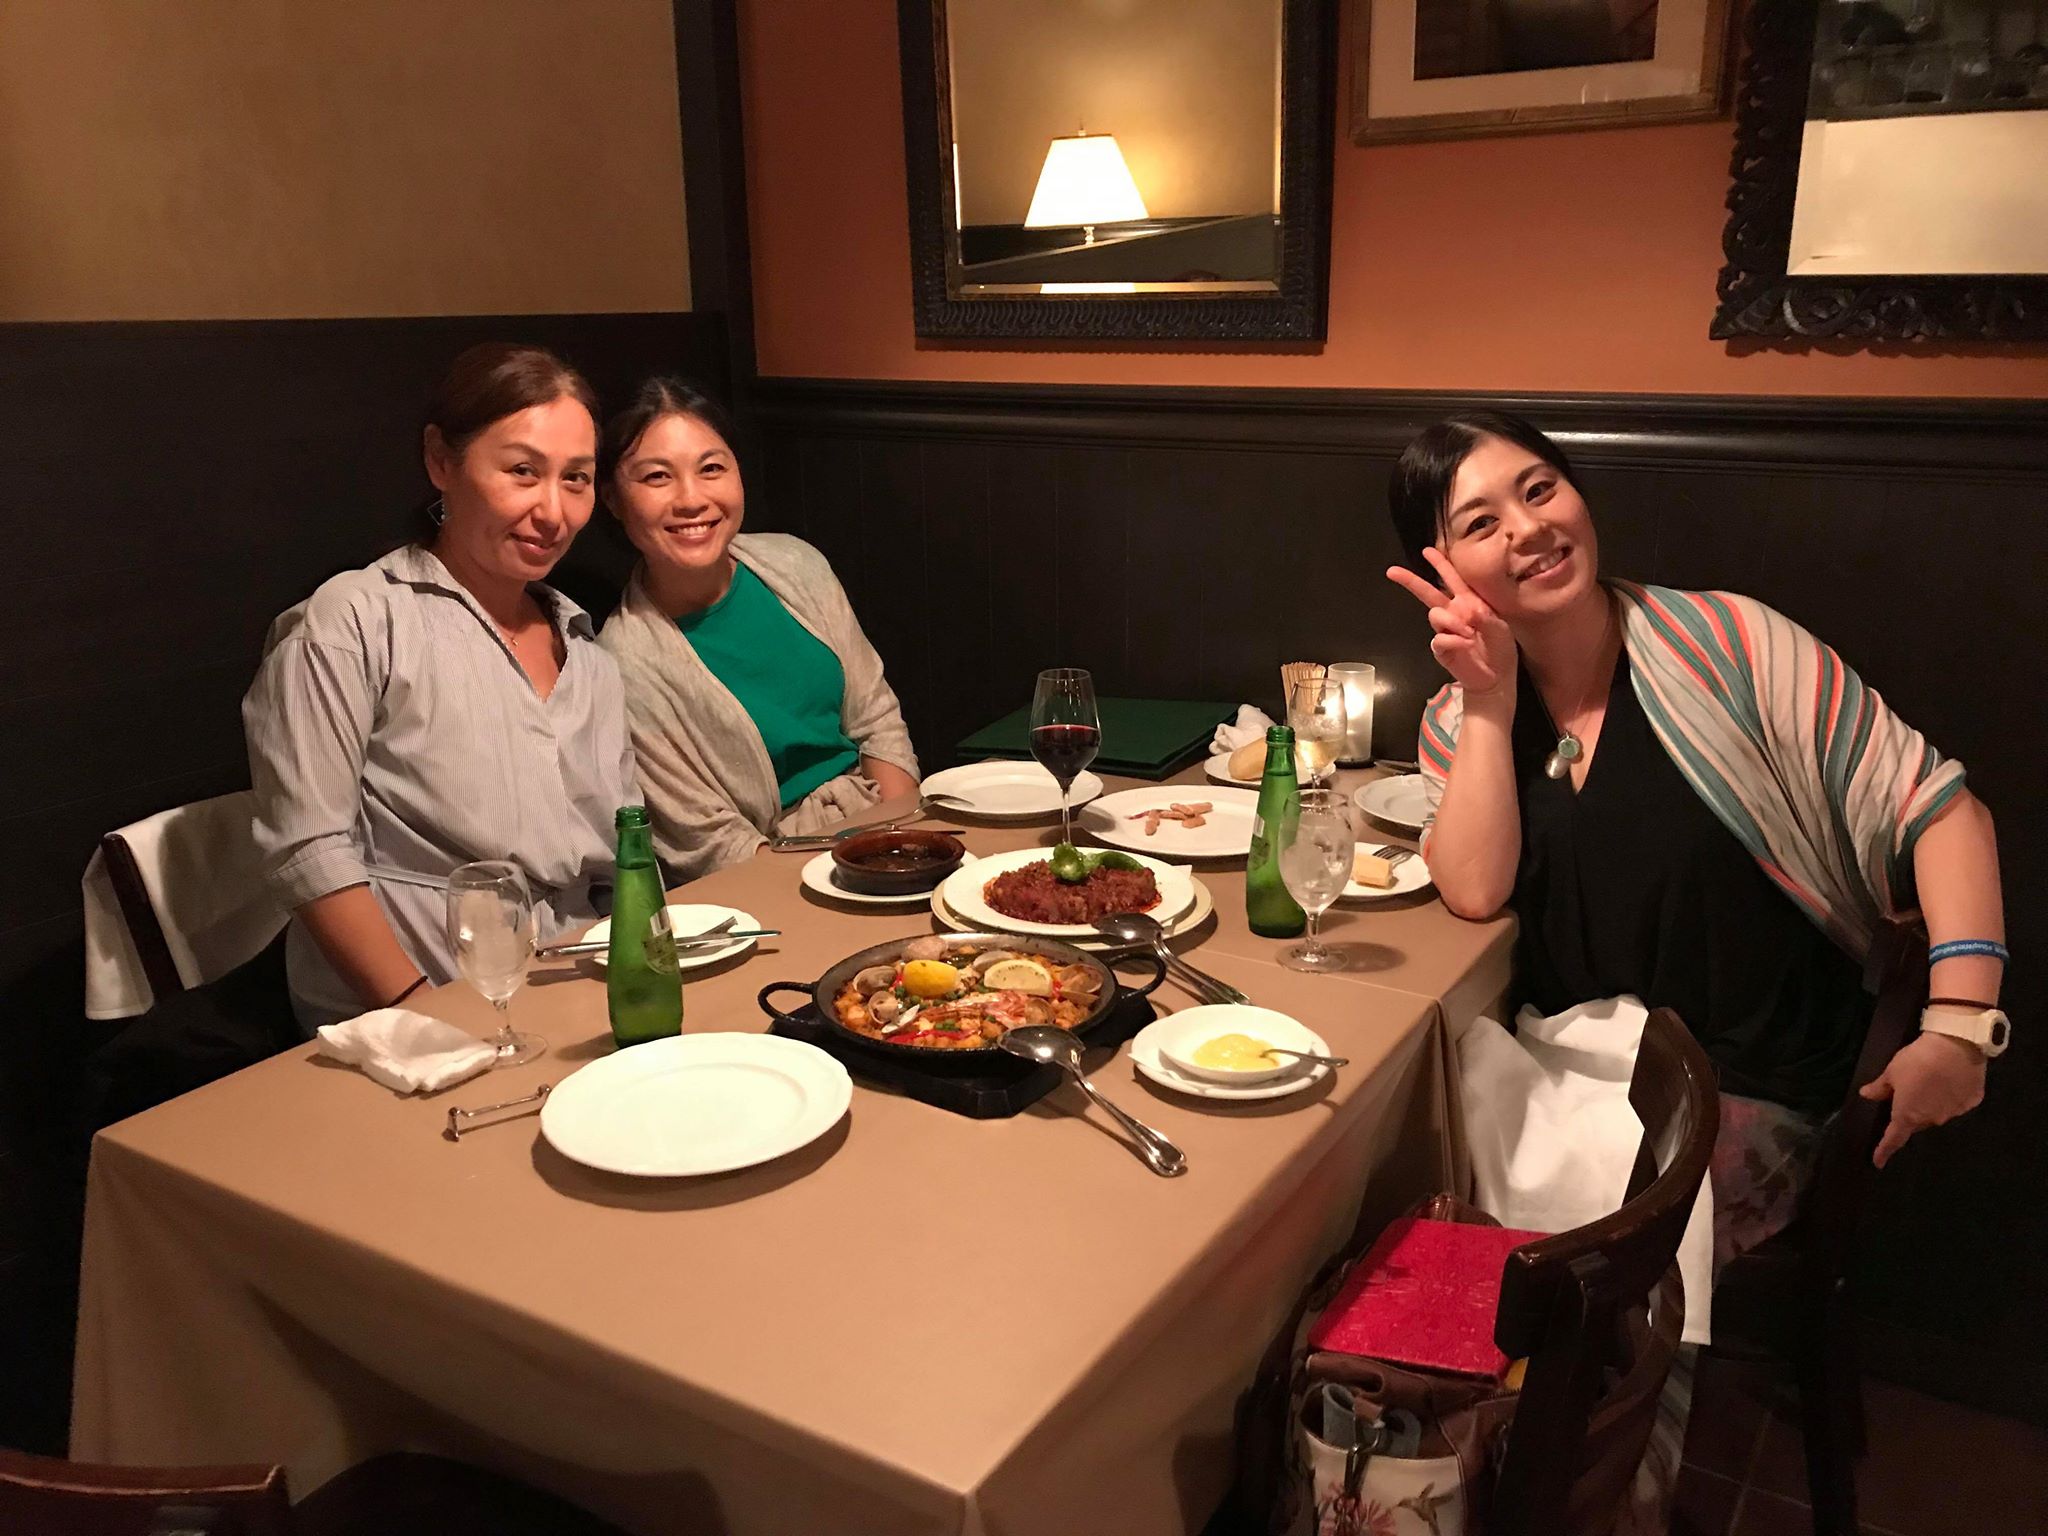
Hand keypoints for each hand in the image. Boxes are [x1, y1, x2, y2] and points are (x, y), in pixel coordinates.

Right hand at [1385, 550, 1517, 697]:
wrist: (1496, 676)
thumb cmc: (1501, 648)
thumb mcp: (1500, 627)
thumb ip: (1484, 616)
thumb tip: (1466, 610)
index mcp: (1468, 602)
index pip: (1452, 580)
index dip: (1440, 565)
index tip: (1427, 551)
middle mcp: (1453, 613)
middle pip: (1428, 593)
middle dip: (1411, 581)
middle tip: (1392, 571)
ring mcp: (1444, 631)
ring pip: (1435, 614)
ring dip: (1452, 621)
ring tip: (1469, 634)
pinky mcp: (1440, 648)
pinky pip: (1439, 638)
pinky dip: (1454, 640)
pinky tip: (1466, 645)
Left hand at [1860, 1032, 1987, 1167]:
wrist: (1956, 1046)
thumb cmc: (1918, 1060)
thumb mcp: (1892, 1072)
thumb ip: (1880, 1088)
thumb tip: (1866, 1095)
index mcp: (1908, 1115)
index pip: (1894, 1139)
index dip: (1884, 1150)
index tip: (1877, 1162)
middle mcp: (1933, 1120)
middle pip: (1917, 1123)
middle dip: (1909, 1114)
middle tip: (1907, 1095)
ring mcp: (1955, 1113)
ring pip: (1938, 1114)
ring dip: (1931, 1105)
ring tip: (1930, 1083)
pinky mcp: (1972, 1102)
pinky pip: (1957, 1103)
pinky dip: (1951, 1096)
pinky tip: (1950, 1081)